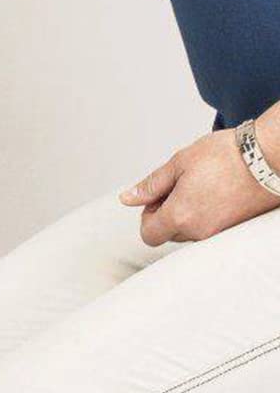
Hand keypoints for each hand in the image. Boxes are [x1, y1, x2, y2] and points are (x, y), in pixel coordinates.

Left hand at [121, 126, 279, 245]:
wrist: (267, 157)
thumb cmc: (226, 156)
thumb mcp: (178, 164)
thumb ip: (151, 186)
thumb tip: (128, 199)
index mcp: (180, 216)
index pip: (149, 235)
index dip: (147, 216)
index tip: (158, 196)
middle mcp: (200, 231)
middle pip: (169, 234)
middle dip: (166, 214)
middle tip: (179, 186)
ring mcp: (220, 233)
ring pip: (191, 232)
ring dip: (187, 215)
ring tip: (200, 186)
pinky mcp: (236, 229)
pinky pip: (210, 230)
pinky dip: (206, 216)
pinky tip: (214, 193)